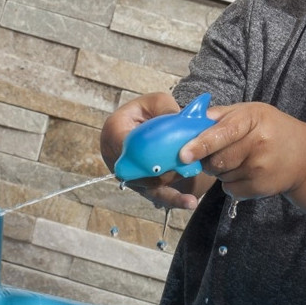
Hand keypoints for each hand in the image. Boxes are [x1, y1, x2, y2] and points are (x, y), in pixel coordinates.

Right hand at [100, 92, 205, 209]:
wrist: (145, 123)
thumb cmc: (148, 111)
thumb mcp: (156, 102)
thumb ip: (166, 108)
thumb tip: (177, 119)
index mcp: (115, 130)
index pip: (126, 145)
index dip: (146, 153)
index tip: (169, 155)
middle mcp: (116, 156)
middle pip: (139, 171)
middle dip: (164, 172)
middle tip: (188, 171)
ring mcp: (127, 173)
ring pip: (148, 186)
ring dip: (171, 190)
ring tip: (190, 200)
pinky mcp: (140, 184)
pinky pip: (155, 194)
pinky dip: (172, 199)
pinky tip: (189, 203)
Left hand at [178, 102, 305, 199]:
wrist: (304, 156)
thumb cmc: (270, 129)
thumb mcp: (251, 112)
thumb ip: (221, 115)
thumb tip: (190, 121)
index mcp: (253, 119)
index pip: (222, 133)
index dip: (201, 144)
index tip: (183, 154)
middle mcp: (259, 144)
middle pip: (216, 159)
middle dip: (208, 158)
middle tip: (219, 151)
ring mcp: (261, 169)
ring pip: (221, 175)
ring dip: (221, 170)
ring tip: (241, 159)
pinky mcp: (261, 188)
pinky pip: (230, 189)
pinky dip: (231, 183)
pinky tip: (247, 172)